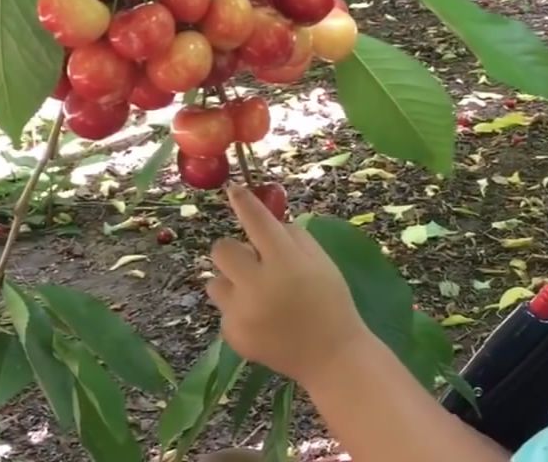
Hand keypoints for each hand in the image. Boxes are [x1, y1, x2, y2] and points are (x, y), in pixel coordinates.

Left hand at [205, 184, 371, 384]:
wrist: (331, 356)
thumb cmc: (331, 303)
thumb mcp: (321, 262)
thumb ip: (293, 237)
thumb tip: (267, 221)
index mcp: (285, 262)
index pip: (256, 222)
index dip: (244, 203)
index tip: (234, 191)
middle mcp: (257, 285)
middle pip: (221, 250)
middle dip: (234, 252)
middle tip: (253, 262)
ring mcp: (241, 313)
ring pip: (215, 282)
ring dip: (233, 284)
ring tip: (259, 298)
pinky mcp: (232, 336)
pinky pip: (225, 311)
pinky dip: (240, 312)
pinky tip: (264, 322)